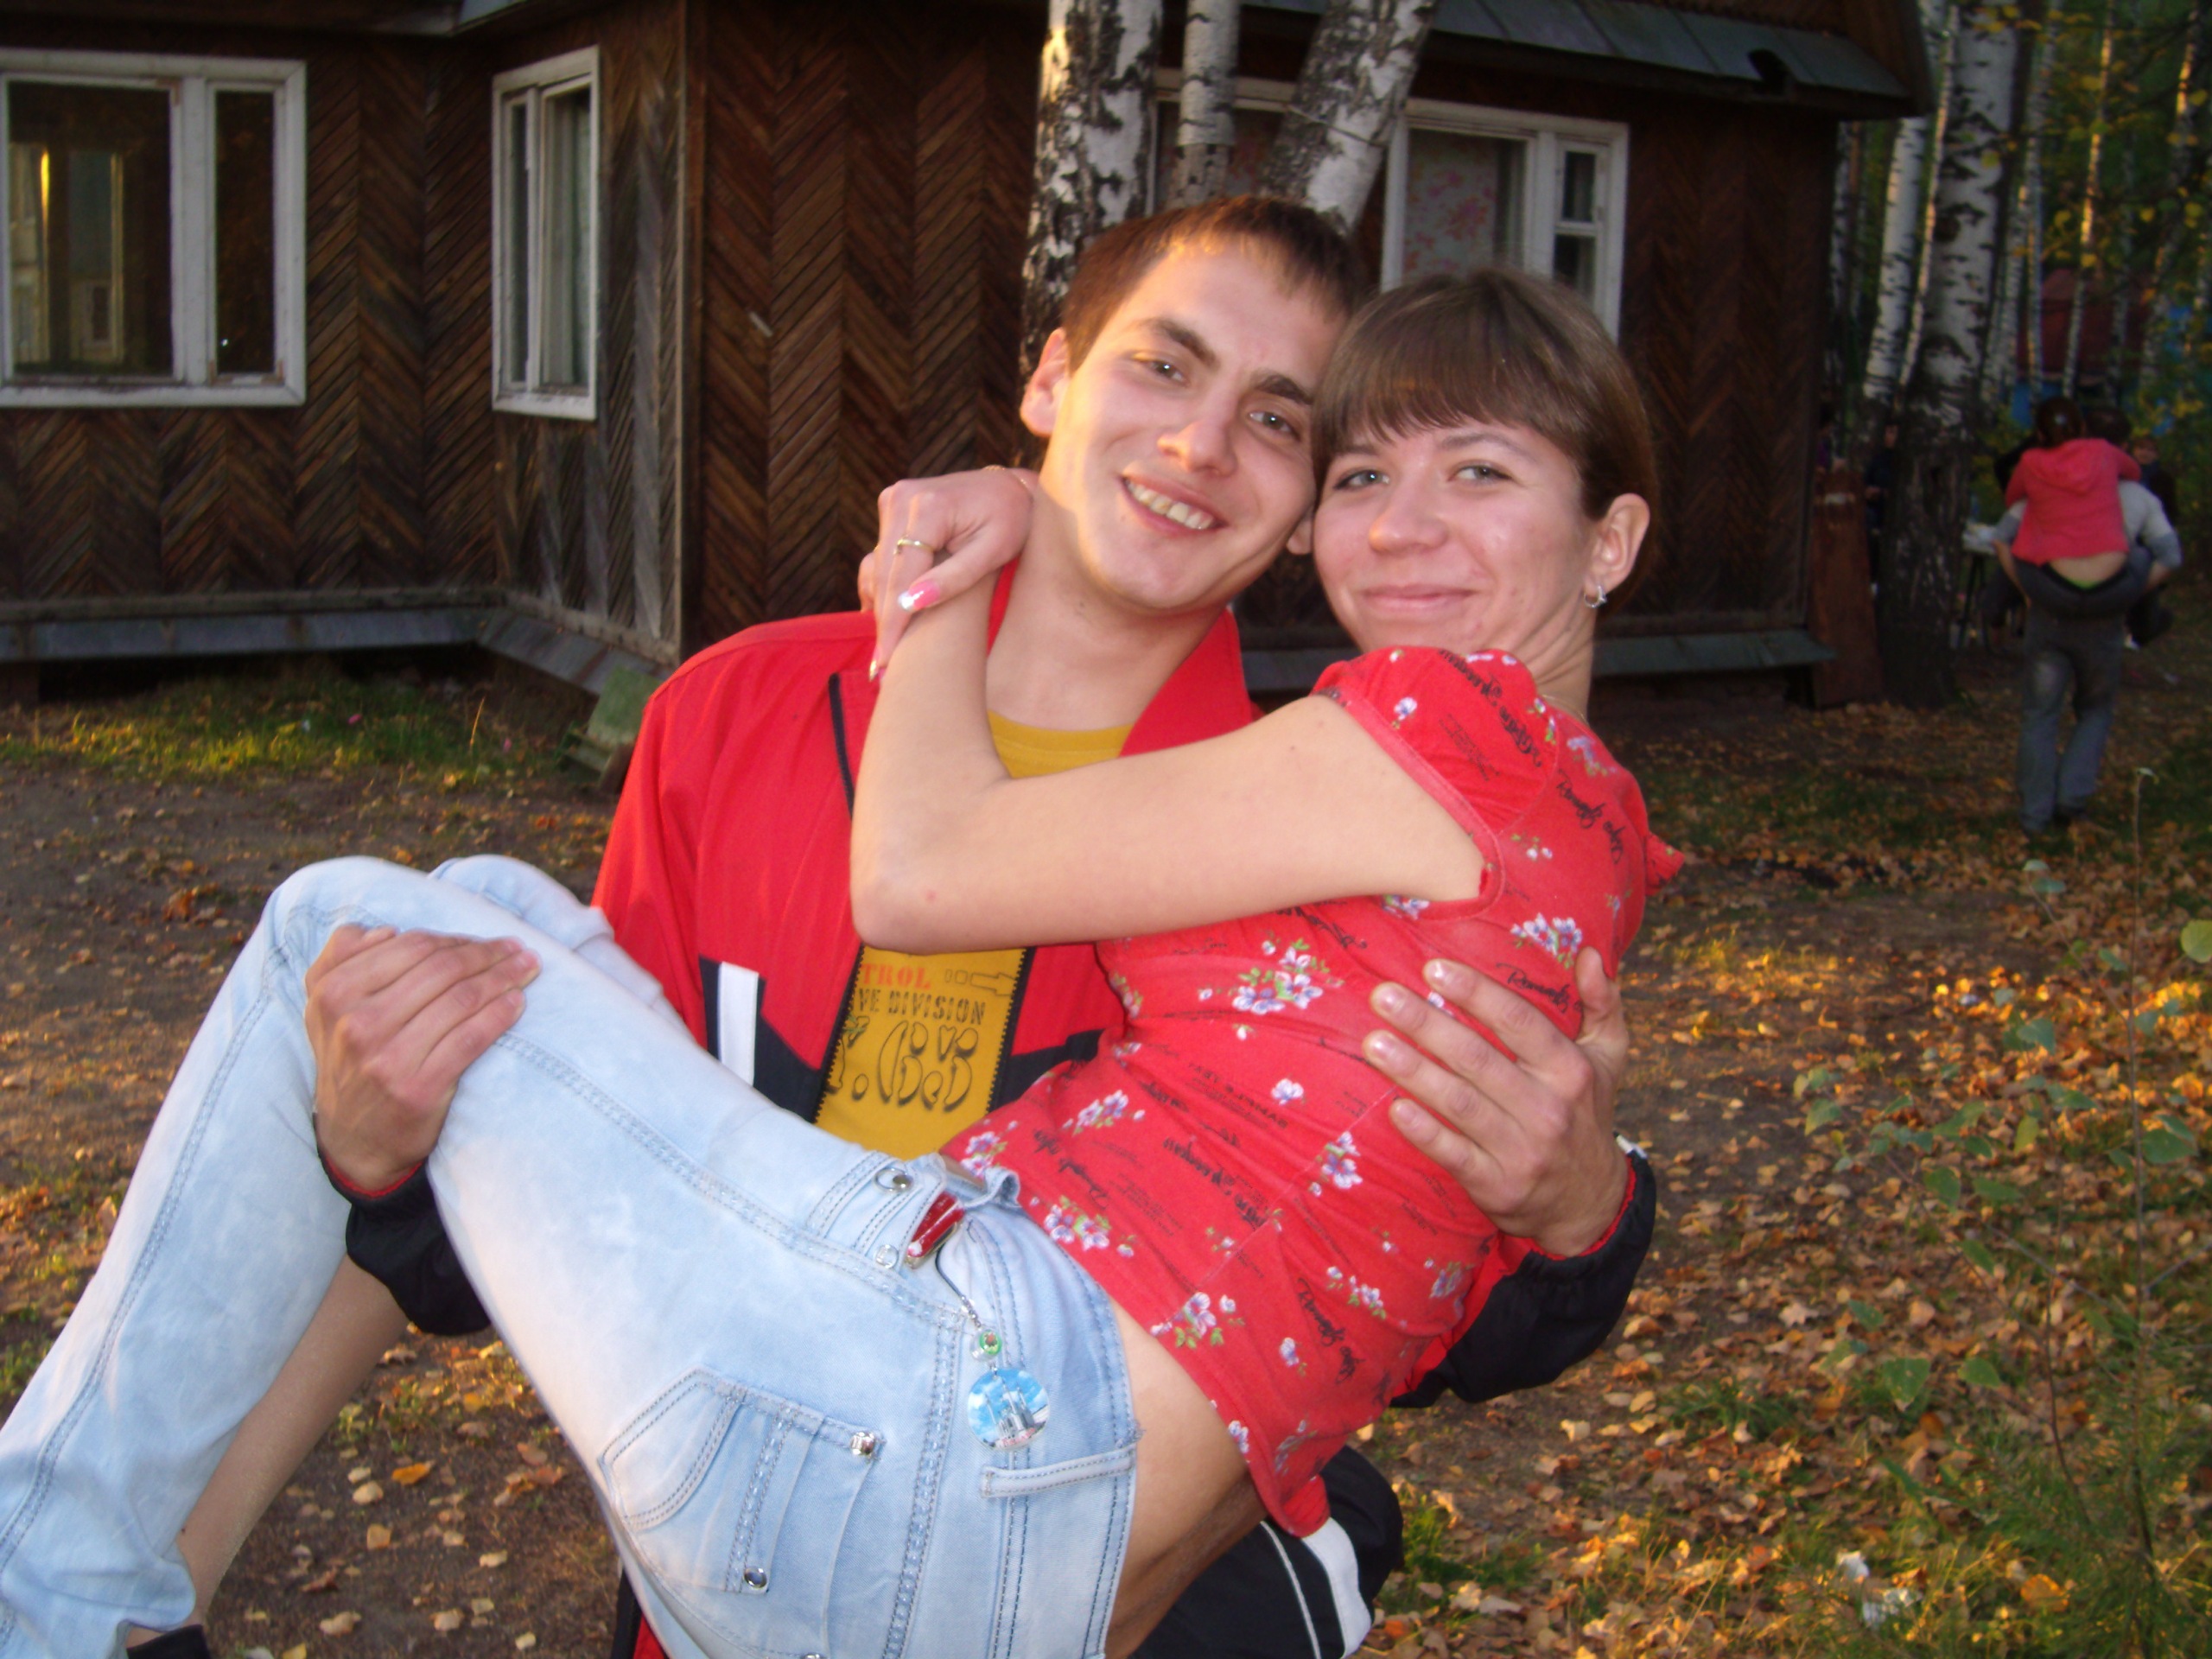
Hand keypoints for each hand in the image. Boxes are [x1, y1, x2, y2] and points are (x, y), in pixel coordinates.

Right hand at [305, 925, 539, 1191]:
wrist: (353, 1139)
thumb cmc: (349, 1060)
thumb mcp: (324, 1007)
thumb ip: (340, 958)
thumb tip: (389, 931)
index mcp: (334, 993)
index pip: (413, 947)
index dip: (457, 939)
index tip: (486, 939)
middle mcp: (357, 1023)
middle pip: (442, 969)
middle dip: (488, 953)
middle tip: (517, 948)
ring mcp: (387, 1057)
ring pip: (461, 999)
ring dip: (504, 977)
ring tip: (528, 968)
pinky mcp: (418, 1088)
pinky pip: (471, 1037)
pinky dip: (500, 1014)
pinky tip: (518, 1002)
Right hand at [861, 467, 1037, 674]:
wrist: (1011, 488)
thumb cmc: (1011, 519)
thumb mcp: (994, 550)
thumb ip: (955, 577)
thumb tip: (914, 603)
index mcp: (927, 507)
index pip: (902, 574)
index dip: (894, 620)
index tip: (888, 659)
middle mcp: (902, 498)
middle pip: (887, 573)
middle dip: (885, 622)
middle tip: (883, 670)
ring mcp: (894, 501)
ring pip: (881, 568)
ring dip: (883, 608)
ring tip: (886, 654)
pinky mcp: (893, 509)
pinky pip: (882, 557)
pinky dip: (884, 588)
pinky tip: (887, 623)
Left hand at [1362, 948, 1629, 1255]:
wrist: (1588, 1203)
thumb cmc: (1585, 1113)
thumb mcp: (1607, 1059)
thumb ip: (1602, 1004)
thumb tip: (1591, 954)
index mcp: (1570, 1070)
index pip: (1519, 1022)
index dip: (1476, 994)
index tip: (1432, 969)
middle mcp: (1548, 1108)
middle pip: (1478, 1059)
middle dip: (1426, 1024)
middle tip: (1383, 995)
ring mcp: (1522, 1150)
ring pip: (1459, 1104)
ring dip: (1414, 1071)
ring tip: (1373, 1042)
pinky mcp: (1497, 1186)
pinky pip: (1455, 1155)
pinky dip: (1424, 1133)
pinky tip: (1394, 1107)